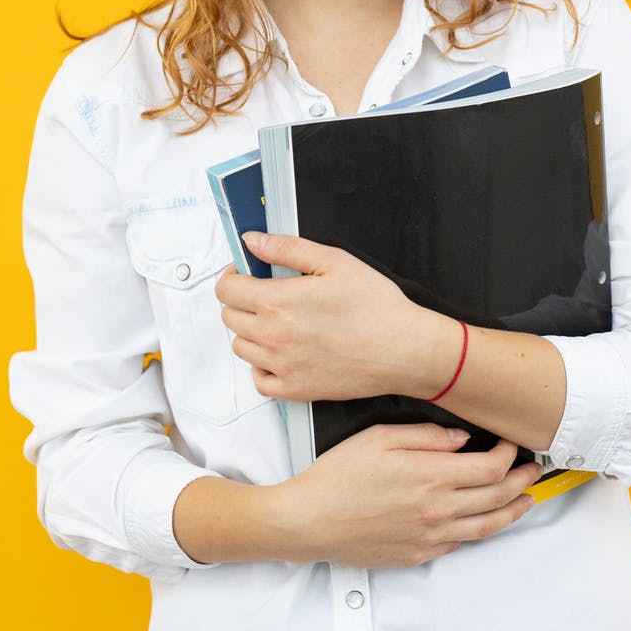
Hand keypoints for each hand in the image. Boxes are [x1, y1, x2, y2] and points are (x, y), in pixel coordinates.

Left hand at [216, 232, 451, 400]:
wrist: (405, 349)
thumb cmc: (375, 303)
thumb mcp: (333, 260)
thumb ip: (286, 248)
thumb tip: (251, 240)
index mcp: (277, 302)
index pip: (225, 290)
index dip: (234, 275)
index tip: (249, 272)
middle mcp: (272, 337)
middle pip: (230, 317)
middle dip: (242, 300)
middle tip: (269, 293)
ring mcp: (282, 367)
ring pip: (242, 347)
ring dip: (251, 331)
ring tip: (280, 321)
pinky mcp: (295, 390)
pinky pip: (259, 379)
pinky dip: (263, 366)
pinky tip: (284, 352)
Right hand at [277, 426, 541, 566]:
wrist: (310, 521)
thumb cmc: (339, 475)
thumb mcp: (380, 438)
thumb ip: (426, 436)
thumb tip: (461, 439)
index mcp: (431, 477)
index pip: (490, 467)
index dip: (509, 453)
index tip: (512, 441)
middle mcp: (438, 511)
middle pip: (497, 497)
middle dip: (522, 479)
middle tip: (533, 468)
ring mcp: (431, 538)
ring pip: (487, 526)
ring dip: (513, 510)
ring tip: (527, 499)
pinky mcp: (419, 555)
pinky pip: (461, 543)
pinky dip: (481, 529)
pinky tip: (485, 519)